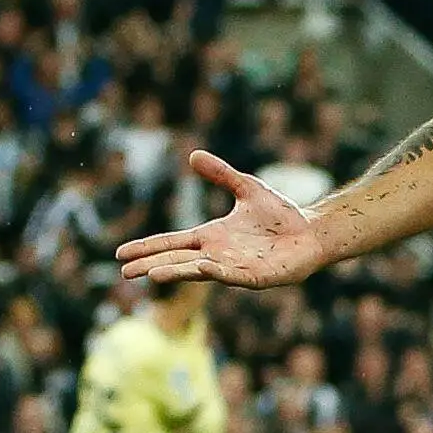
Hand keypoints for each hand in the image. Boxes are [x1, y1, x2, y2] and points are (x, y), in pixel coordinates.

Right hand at [117, 150, 326, 288]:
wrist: (312, 232)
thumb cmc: (280, 215)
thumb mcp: (247, 188)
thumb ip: (221, 174)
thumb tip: (193, 155)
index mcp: (211, 236)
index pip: (172, 242)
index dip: (148, 247)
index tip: (121, 254)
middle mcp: (218, 254)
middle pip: (178, 260)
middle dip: (152, 265)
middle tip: (124, 273)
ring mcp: (236, 268)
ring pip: (201, 271)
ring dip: (178, 272)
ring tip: (153, 275)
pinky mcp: (257, 277)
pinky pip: (235, 276)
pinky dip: (220, 273)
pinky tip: (204, 268)